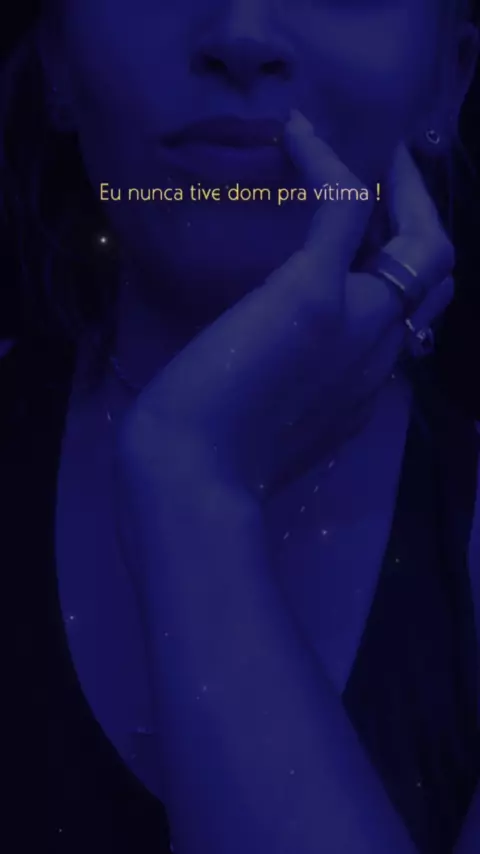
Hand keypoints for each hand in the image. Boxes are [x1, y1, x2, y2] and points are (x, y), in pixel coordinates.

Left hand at [121, 111, 452, 497]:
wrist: (195, 480)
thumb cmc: (216, 465)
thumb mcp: (276, 434)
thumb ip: (298, 399)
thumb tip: (282, 368)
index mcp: (371, 388)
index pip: (410, 320)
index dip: (401, 276)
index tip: (377, 243)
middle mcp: (383, 353)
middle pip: (435, 278)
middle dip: (425, 222)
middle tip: (397, 176)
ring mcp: (359, 321)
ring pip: (420, 242)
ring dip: (404, 189)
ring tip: (378, 150)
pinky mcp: (315, 294)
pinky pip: (343, 208)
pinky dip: (328, 164)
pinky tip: (298, 133)